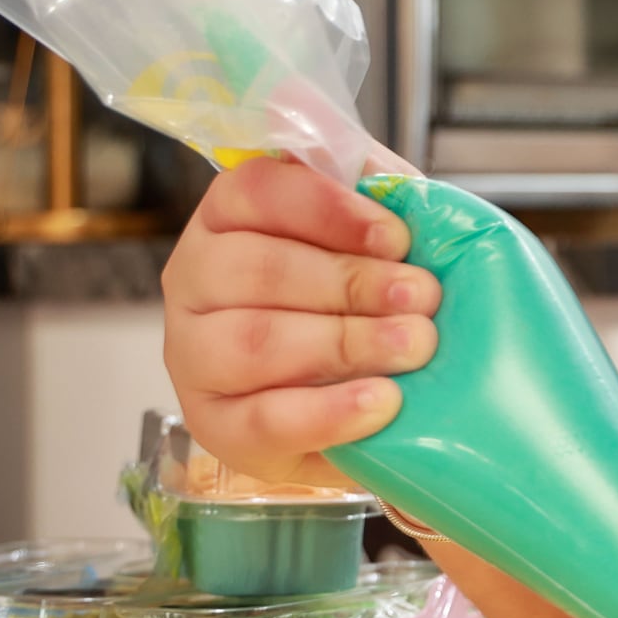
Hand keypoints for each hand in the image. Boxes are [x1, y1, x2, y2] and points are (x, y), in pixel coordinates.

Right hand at [161, 157, 440, 484]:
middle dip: (352, 282)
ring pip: (257, 341)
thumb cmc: (359, 308)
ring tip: (414, 345)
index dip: (328, 210)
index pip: (256, 192)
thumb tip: (413, 197)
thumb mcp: (375, 246)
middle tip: (424, 297)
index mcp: (228, 219)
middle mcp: (195, 280)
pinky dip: (330, 411)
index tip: (397, 238)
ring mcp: (194, 355)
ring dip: (346, 342)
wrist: (356, 411)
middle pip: (260, 269)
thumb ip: (387, 207)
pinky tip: (383, 401)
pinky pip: (265, 418)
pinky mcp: (215, 425)